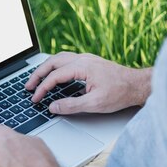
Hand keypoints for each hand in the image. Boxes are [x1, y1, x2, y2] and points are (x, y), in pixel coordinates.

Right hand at [25, 52, 151, 114]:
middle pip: (52, 62)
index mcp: (82, 67)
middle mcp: (83, 59)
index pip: (54, 76)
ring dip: (45, 68)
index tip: (35, 98)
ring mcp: (86, 58)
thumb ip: (71, 106)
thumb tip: (53, 107)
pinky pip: (66, 59)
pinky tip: (53, 74)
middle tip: (28, 86)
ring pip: (58, 58)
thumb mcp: (95, 104)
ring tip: (36, 79)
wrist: (138, 85)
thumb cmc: (121, 93)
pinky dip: (55, 66)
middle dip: (37, 74)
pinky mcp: (90, 62)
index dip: (42, 88)